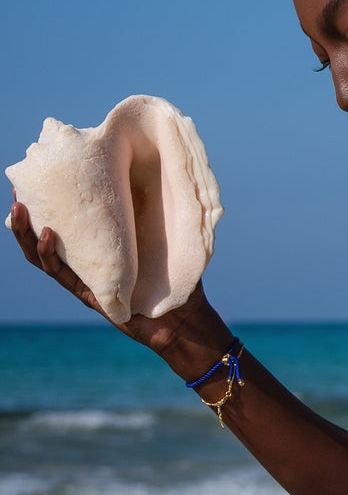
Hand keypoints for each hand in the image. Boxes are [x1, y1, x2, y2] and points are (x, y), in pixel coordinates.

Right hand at [10, 197, 218, 353]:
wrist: (185, 319)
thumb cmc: (179, 280)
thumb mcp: (167, 240)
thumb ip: (158, 215)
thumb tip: (159, 175)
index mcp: (99, 249)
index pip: (67, 224)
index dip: (48, 204)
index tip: (37, 177)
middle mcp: (86, 263)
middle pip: (42, 238)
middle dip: (24, 216)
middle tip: (17, 192)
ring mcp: (84, 280)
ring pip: (42, 256)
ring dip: (26, 233)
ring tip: (20, 208)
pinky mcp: (88, 295)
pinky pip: (61, 273)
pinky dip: (50, 254)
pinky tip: (47, 233)